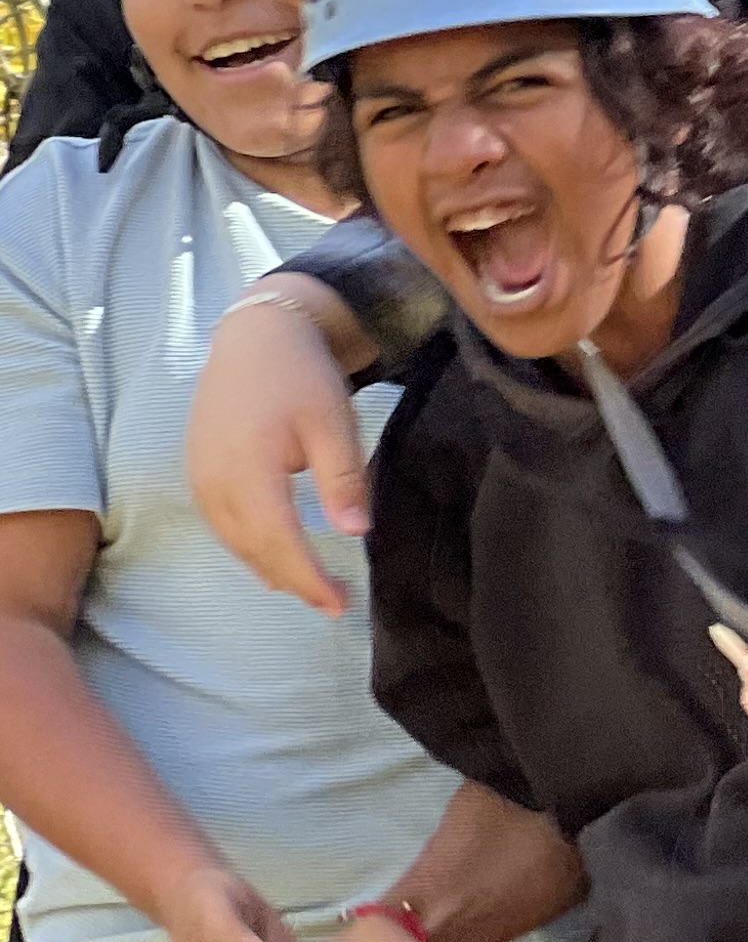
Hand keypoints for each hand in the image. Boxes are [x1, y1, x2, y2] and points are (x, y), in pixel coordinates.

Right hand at [185, 278, 372, 614]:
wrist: (255, 337)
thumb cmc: (300, 377)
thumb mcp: (334, 423)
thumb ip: (343, 479)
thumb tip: (356, 532)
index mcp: (248, 468)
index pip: (278, 541)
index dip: (308, 577)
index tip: (339, 603)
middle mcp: (215, 479)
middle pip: (253, 548)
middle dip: (293, 581)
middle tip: (334, 604)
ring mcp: (199, 476)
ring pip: (234, 541)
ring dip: (269, 569)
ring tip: (308, 590)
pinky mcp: (198, 471)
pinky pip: (221, 524)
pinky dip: (248, 548)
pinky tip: (270, 562)